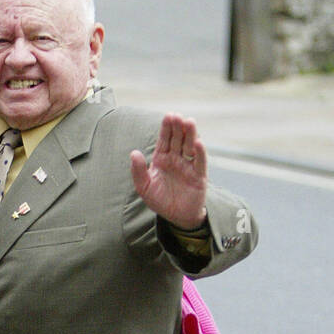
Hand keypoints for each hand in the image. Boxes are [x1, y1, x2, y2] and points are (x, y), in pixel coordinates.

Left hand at [130, 114, 207, 229]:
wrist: (176, 217)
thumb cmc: (160, 201)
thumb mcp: (144, 187)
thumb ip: (138, 171)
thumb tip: (133, 153)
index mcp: (162, 159)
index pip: (164, 140)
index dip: (166, 128)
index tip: (168, 116)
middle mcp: (176, 159)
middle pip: (178, 140)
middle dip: (177, 128)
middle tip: (177, 116)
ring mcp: (188, 166)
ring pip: (189, 147)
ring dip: (190, 134)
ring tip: (189, 122)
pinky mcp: (199, 176)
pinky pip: (200, 162)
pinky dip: (199, 152)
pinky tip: (198, 143)